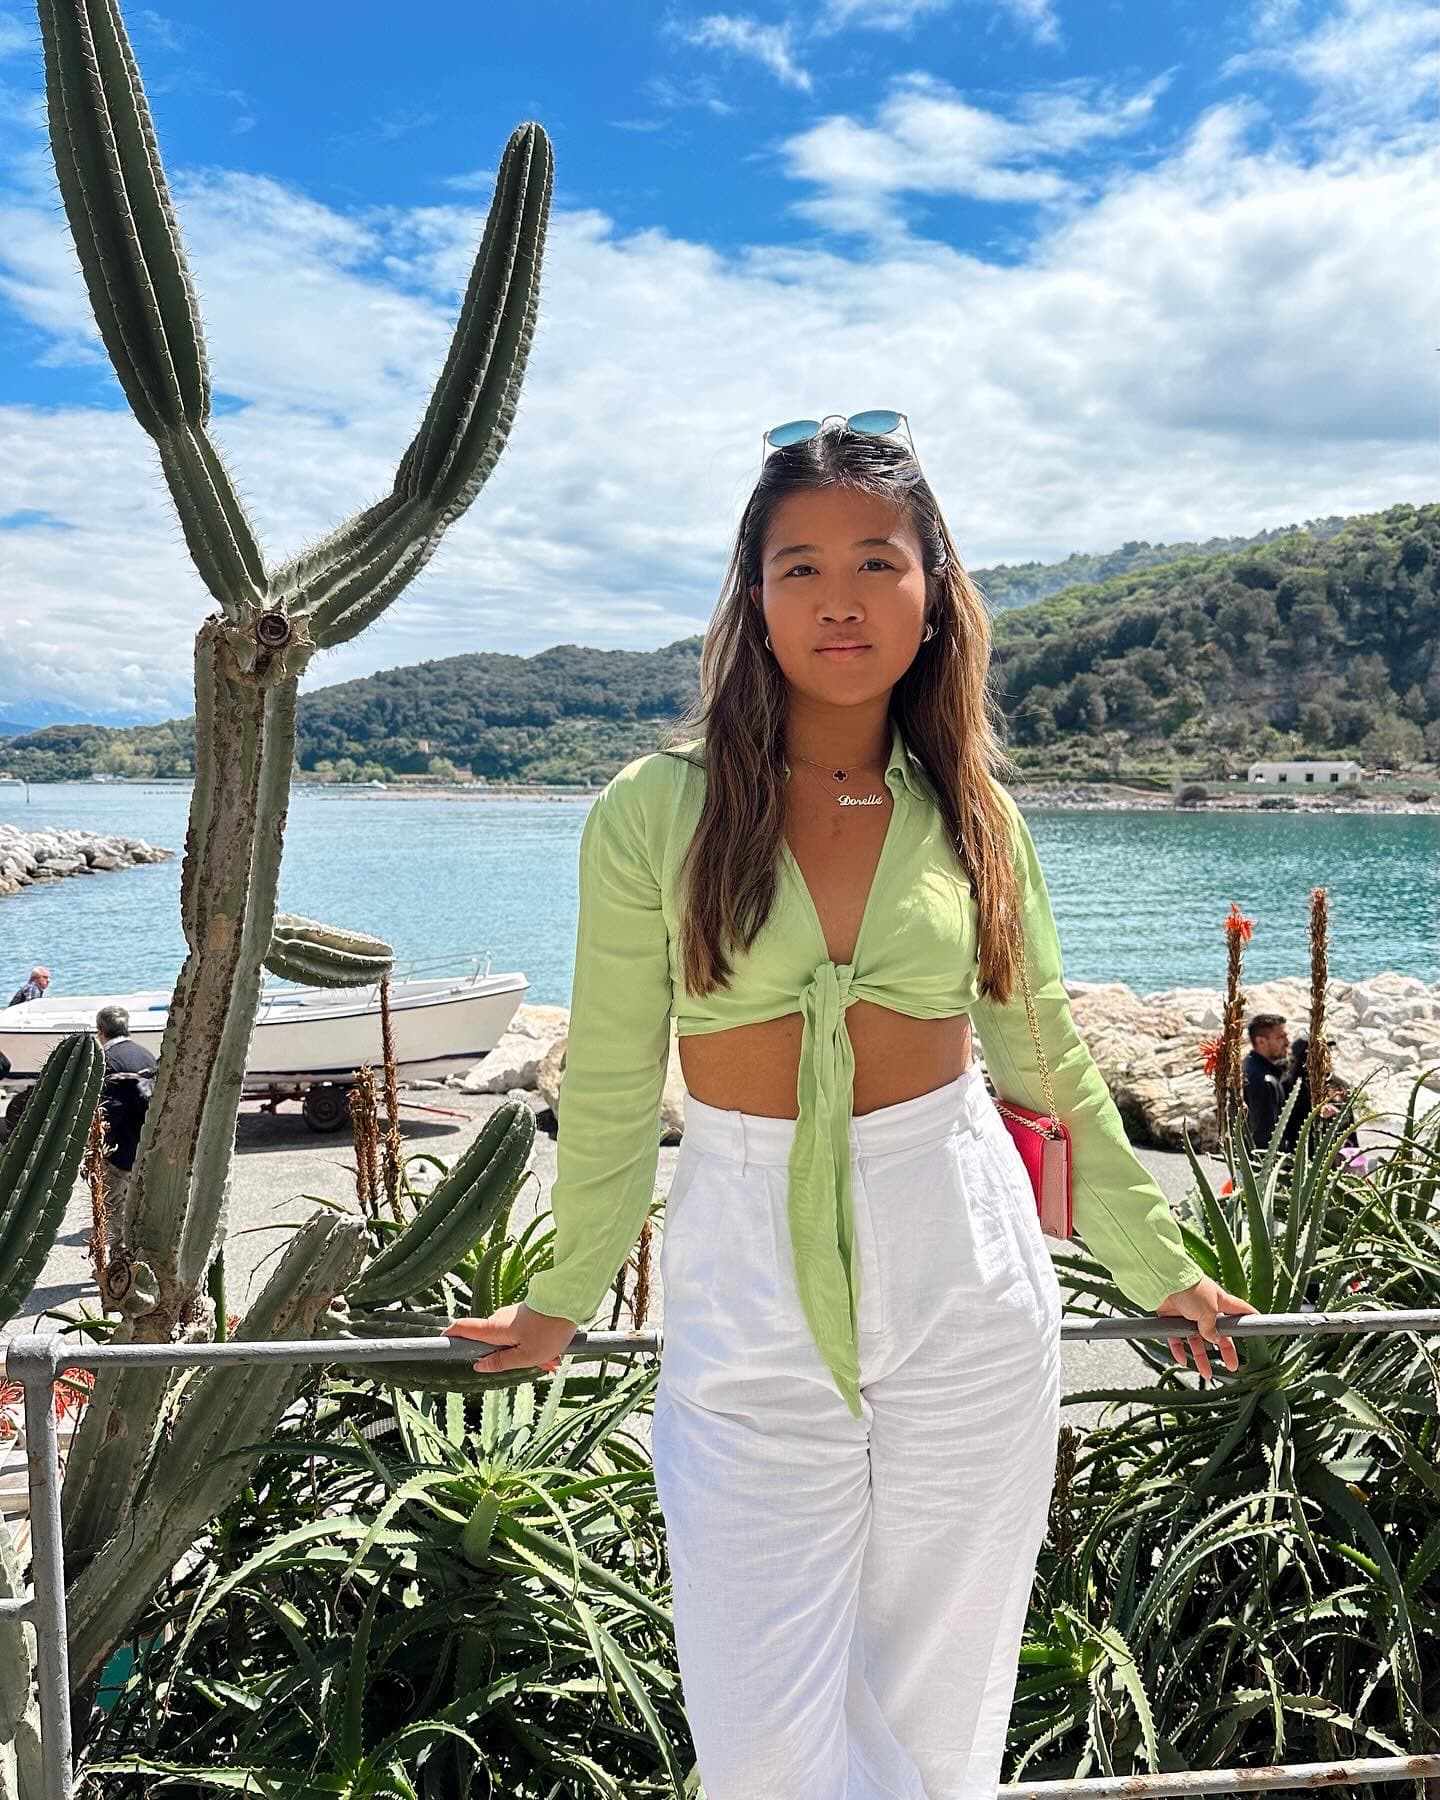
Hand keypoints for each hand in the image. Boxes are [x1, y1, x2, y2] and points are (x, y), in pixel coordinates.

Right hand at [444, 1303, 577, 1375]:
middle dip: (509, 1359)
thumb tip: (478, 1365)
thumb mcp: (525, 1356)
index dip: (450, 1335)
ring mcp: (512, 1316)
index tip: (440, 1341)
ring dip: (529, 1354)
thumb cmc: (547, 1331)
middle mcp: (499, 1320)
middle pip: (492, 1343)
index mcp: (494, 1329)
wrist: (569, 1303)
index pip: (464, 1328)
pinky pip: (525, 1336)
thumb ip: (501, 1362)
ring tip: (551, 1360)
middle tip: (535, 1366)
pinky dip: (536, 1346)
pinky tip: (555, 1353)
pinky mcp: (525, 1314)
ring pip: (513, 1342)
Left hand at [1154, 1276, 1258, 1379]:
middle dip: (1225, 1350)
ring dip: (1201, 1357)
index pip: (1239, 1310)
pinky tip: (1183, 1360)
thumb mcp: (1209, 1310)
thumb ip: (1212, 1328)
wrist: (1163, 1280)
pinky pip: (1176, 1338)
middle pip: (1218, 1333)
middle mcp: (1204, 1308)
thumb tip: (1213, 1339)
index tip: (1257, 1323)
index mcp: (1219, 1301)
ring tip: (1206, 1373)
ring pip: (1196, 1340)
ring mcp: (1187, 1313)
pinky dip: (1179, 1350)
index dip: (1249, 1317)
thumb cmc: (1190, 1287)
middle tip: (1232, 1366)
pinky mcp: (1171, 1317)